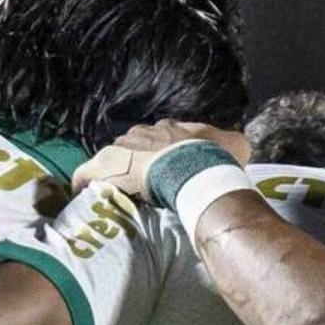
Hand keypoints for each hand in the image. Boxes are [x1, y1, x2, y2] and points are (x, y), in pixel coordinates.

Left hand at [83, 121, 247, 203]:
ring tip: (117, 195)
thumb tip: (239, 147)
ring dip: (114, 176)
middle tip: (145, 189)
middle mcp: (143, 133)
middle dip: (137, 166)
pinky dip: (85, 183)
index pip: (160, 140)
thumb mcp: (236, 145)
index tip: (167, 174)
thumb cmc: (215, 158)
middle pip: (134, 149)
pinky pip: (87, 173)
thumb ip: (232, 144)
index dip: (163, 157)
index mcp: (170, 128)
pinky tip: (84, 197)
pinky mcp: (108, 164)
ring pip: (112, 160)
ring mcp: (124, 147)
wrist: (194, 166)